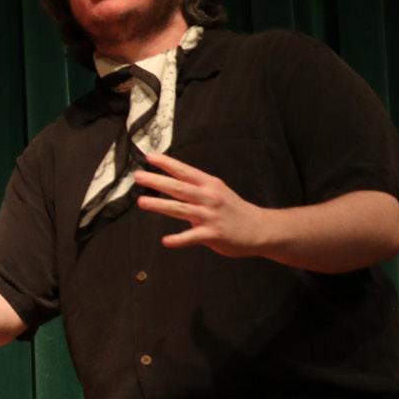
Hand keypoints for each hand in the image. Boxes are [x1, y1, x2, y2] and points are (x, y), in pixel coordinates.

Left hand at [132, 152, 273, 257]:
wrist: (260, 228)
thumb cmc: (234, 210)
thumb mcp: (217, 191)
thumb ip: (196, 189)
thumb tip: (171, 186)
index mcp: (209, 185)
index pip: (184, 171)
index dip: (166, 163)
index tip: (149, 157)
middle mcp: (209, 197)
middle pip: (179, 187)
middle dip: (157, 180)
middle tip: (138, 176)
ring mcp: (210, 215)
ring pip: (181, 209)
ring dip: (160, 205)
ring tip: (142, 202)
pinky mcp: (213, 234)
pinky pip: (193, 237)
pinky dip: (179, 239)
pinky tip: (166, 241)